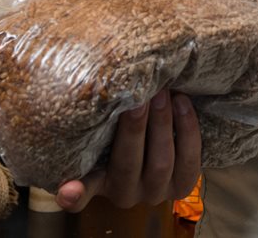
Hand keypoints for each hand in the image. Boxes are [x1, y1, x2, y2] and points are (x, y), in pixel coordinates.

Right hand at [55, 90, 200, 211]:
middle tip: (138, 95)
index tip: (67, 190)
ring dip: (163, 123)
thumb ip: (99, 111)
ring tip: (163, 92)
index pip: (78, 194)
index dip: (73, 194)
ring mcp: (154, 191)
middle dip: (134, 128)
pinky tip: (182, 102)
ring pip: (161, 163)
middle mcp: (123, 192)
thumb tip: (85, 62)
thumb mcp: (106, 123)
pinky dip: (188, 129)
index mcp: (96, 180)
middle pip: (127, 164)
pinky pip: (190, 161)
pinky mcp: (182, 186)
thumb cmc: (124, 121)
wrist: (163, 135)